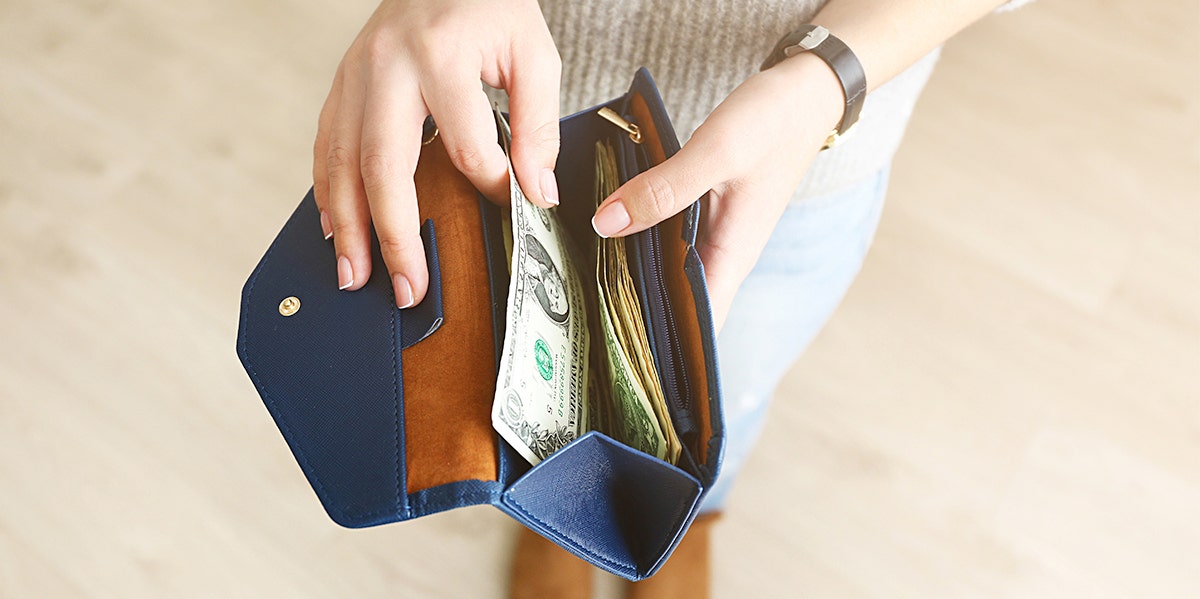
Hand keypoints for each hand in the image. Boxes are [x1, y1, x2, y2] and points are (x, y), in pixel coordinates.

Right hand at [314, 0, 560, 306]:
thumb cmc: (490, 4)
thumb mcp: (533, 52)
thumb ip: (538, 123)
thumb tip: (538, 192)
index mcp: (441, 55)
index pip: (467, 145)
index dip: (493, 186)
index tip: (514, 207)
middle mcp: (388, 66)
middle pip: (383, 164)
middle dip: (392, 234)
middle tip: (405, 288)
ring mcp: (356, 74)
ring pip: (340, 159)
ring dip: (347, 224)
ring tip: (354, 276)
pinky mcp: (343, 81)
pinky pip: (325, 143)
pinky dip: (326, 191)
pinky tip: (335, 228)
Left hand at [590, 55, 845, 330]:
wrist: (804, 91)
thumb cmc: (773, 123)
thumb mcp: (716, 152)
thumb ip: (663, 190)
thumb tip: (607, 224)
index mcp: (732, 256)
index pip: (697, 325)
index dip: (662, 346)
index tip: (614, 351)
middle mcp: (722, 253)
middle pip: (675, 302)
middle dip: (633, 312)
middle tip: (578, 314)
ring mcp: (712, 233)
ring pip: (666, 268)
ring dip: (631, 272)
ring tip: (578, 276)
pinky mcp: (702, 211)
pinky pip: (666, 237)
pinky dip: (638, 235)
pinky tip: (604, 227)